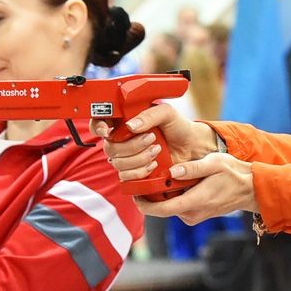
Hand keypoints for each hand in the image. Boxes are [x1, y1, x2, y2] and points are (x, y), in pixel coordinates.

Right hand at [90, 102, 216, 183]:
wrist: (193, 149)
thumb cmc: (179, 127)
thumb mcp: (166, 113)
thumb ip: (149, 115)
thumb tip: (130, 126)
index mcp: (124, 120)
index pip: (99, 121)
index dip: (97, 126)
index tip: (107, 130)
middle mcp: (122, 139)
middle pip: (109, 146)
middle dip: (131, 145)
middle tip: (151, 139)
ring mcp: (126, 157)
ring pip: (117, 163)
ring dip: (138, 158)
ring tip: (157, 151)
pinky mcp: (133, 173)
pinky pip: (125, 177)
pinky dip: (140, 172)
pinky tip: (153, 165)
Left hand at [134, 152, 258, 223]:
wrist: (251, 189)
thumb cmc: (235, 174)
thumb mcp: (215, 163)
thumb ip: (193, 168)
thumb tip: (172, 172)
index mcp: (194, 202)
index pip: (161, 210)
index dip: (144, 205)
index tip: (133, 194)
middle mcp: (192, 214)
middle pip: (161, 208)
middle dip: (149, 196)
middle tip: (141, 178)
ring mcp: (194, 216)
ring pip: (168, 206)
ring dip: (161, 195)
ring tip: (156, 175)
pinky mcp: (196, 214)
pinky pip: (177, 206)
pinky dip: (171, 196)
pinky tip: (171, 181)